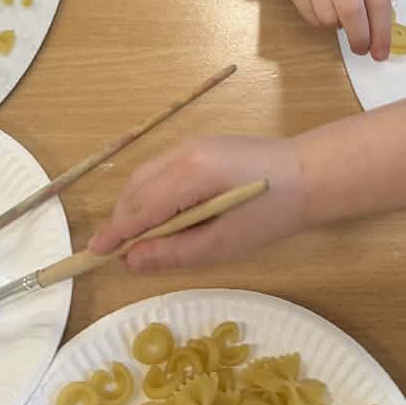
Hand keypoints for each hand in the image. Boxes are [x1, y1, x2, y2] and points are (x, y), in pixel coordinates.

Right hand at [88, 136, 309, 273]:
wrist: (311, 174)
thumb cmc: (272, 213)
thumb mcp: (223, 244)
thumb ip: (174, 252)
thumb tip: (131, 260)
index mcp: (190, 173)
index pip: (139, 206)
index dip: (116, 232)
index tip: (94, 254)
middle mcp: (184, 151)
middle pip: (136, 186)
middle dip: (121, 219)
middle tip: (115, 252)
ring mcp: (192, 144)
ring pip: (146, 175)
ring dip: (135, 206)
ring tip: (136, 239)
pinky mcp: (201, 146)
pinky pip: (162, 170)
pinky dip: (152, 194)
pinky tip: (162, 216)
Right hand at [273, 0, 391, 56]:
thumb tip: (376, 31)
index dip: (382, 31)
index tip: (382, 52)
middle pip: (351, 10)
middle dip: (360, 37)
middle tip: (363, 49)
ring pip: (327, 16)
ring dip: (340, 26)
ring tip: (344, 16)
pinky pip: (309, 14)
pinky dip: (322, 20)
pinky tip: (327, 8)